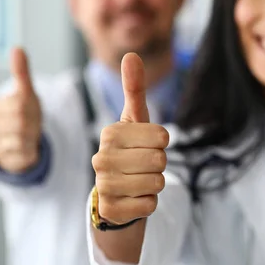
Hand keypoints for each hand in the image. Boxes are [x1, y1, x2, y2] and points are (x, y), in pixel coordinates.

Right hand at [0, 47, 41, 173]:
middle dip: (33, 122)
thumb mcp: (25, 93)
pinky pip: (24, 155)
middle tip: (33, 123)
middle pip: (21, 121)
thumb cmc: (24, 113)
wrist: (24, 142)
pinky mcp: (5, 162)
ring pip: (22, 138)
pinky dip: (32, 151)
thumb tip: (17, 48)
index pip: (18, 103)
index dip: (31, 107)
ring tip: (31, 134)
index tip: (30, 109)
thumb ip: (22, 73)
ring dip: (33, 136)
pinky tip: (30, 147)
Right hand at [92, 53, 169, 225]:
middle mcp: (101, 158)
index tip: (148, 145)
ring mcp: (103, 186)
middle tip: (143, 165)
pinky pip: (150, 205)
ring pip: (156, 183)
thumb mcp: (134, 119)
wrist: (115, 192)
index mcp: (110, 133)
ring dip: (155, 184)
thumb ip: (134, 88)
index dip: (163, 143)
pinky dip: (148, 203)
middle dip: (159, 165)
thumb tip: (131, 54)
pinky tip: (134, 199)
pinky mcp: (110, 210)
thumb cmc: (130, 150)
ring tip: (139, 181)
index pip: (162, 137)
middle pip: (160, 160)